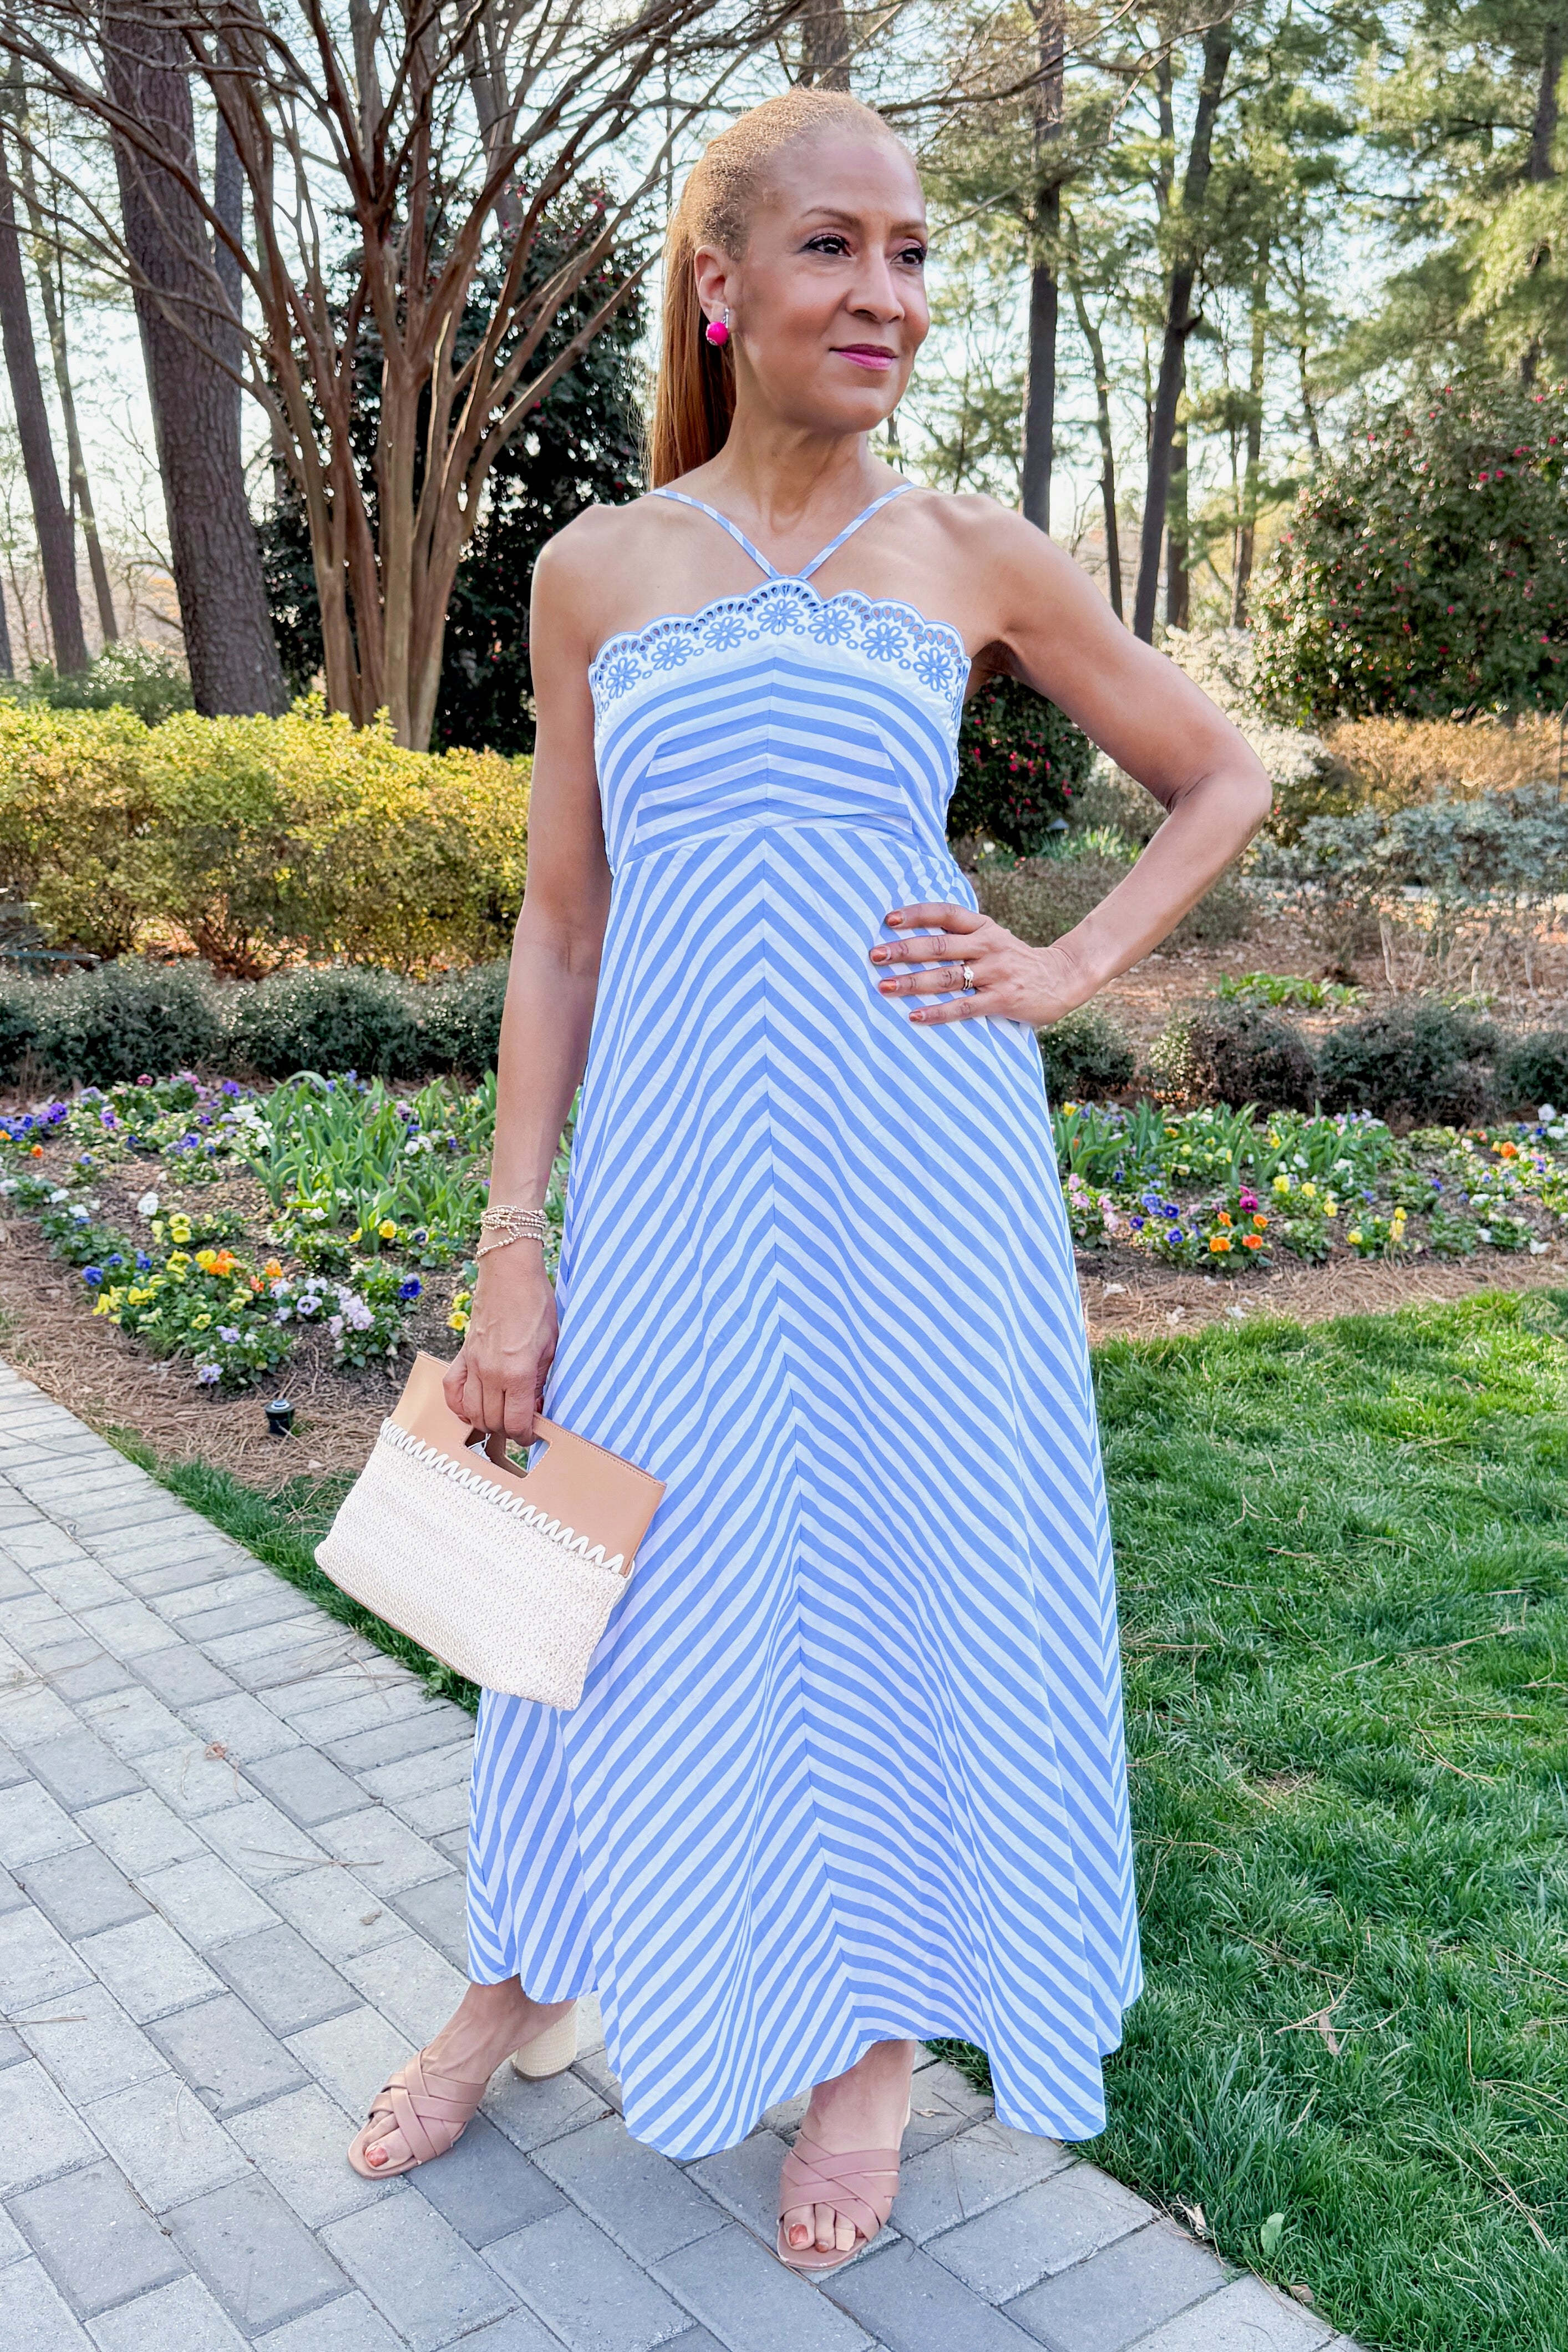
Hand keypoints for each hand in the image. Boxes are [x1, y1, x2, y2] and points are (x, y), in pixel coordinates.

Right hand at [442, 1243, 557, 1442]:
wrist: (509, 1275)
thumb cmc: (536, 1306)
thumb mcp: (551, 1347)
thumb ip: (541, 1381)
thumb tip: (536, 1407)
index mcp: (517, 1373)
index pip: (517, 1422)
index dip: (527, 1436)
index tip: (533, 1434)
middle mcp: (491, 1374)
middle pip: (493, 1422)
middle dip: (508, 1430)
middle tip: (520, 1424)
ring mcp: (472, 1365)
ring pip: (471, 1413)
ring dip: (486, 1422)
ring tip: (501, 1418)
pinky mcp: (461, 1355)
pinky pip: (451, 1391)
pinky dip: (458, 1406)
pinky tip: (471, 1408)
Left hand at [869, 902, 1083, 1027]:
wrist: (1062, 978)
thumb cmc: (1016, 960)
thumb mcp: (992, 938)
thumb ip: (963, 936)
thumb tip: (915, 937)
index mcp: (983, 927)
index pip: (945, 913)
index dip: (916, 914)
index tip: (888, 919)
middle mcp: (988, 945)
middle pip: (939, 945)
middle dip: (904, 950)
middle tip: (874, 956)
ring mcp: (995, 972)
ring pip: (947, 976)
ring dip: (912, 982)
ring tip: (884, 987)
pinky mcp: (1001, 999)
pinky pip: (963, 1006)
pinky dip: (937, 1012)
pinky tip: (915, 1016)